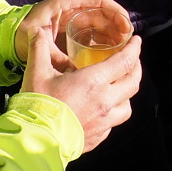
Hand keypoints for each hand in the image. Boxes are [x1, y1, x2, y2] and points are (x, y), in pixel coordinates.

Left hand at [12, 0, 131, 65]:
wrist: (7, 40)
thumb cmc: (20, 36)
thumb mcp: (39, 43)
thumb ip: (57, 55)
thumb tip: (76, 70)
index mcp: (66, 4)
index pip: (98, 2)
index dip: (115, 12)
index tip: (125, 25)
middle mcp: (72, 10)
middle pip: (102, 13)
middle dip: (117, 25)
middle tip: (128, 40)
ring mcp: (73, 21)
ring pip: (99, 24)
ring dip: (112, 34)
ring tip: (123, 48)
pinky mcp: (72, 32)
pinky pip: (92, 34)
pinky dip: (102, 41)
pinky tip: (110, 53)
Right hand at [18, 27, 139, 153]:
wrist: (35, 140)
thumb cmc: (38, 105)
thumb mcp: (37, 72)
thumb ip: (39, 48)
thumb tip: (36, 30)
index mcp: (94, 81)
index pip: (125, 61)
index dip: (134, 48)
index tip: (136, 41)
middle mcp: (105, 101)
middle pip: (133, 82)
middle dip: (136, 68)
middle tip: (132, 60)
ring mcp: (104, 122)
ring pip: (127, 106)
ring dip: (126, 94)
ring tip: (119, 87)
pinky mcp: (98, 137)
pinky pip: (113, 124)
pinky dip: (113, 114)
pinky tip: (103, 110)